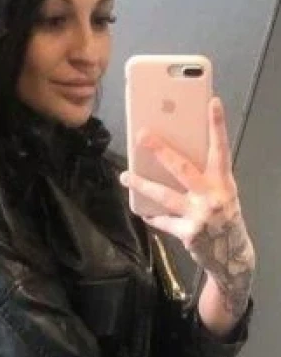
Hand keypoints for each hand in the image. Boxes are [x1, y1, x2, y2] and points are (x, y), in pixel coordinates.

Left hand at [120, 97, 254, 315]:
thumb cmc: (223, 214)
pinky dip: (153, 216)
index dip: (217, 125)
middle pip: (182, 168)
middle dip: (161, 150)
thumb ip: (205, 174)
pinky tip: (143, 211)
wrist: (231, 253)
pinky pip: (163, 221)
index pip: (221, 148)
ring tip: (125, 176)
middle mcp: (213, 195)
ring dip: (142, 184)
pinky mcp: (188, 233)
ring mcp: (200, 215)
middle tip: (142, 135)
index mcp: (223, 181)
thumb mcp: (222, 191)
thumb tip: (172, 154)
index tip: (212, 103)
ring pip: (165, 195)